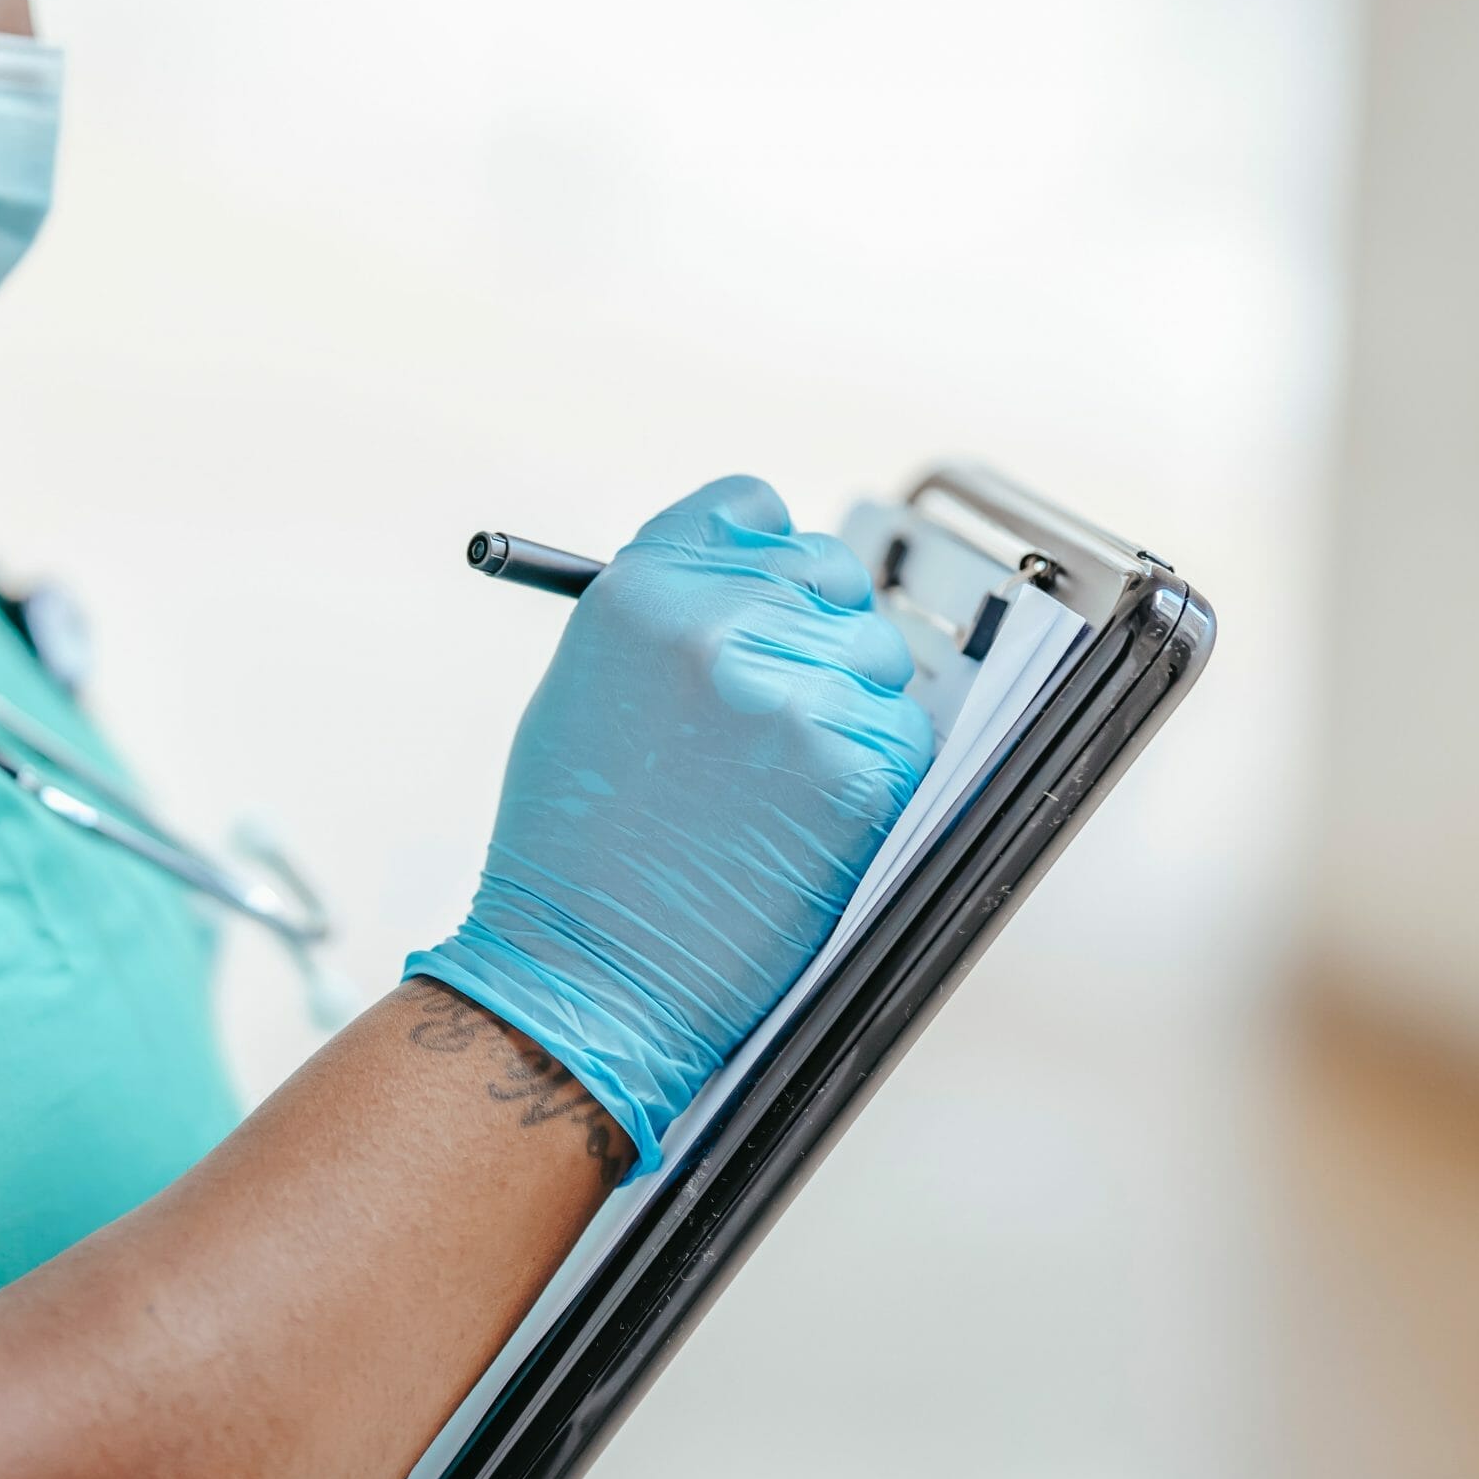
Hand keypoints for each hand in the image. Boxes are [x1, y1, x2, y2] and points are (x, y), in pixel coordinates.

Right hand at [408, 476, 936, 1172]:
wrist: (588, 970)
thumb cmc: (574, 848)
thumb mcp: (586, 690)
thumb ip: (669, 620)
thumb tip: (755, 589)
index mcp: (639, 592)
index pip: (748, 508)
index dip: (765, 555)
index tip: (772, 592)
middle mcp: (715, 623)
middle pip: (828, 572)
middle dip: (820, 628)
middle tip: (787, 700)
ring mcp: (791, 691)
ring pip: (878, 654)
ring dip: (852, 703)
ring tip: (782, 776)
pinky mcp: (851, 763)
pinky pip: (904, 731)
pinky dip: (875, 768)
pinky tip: (811, 813)